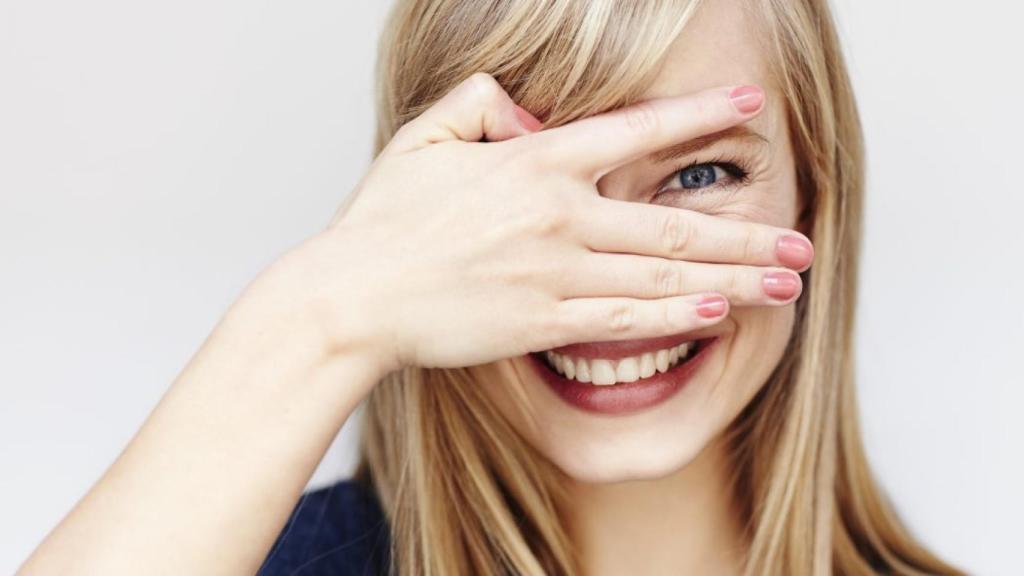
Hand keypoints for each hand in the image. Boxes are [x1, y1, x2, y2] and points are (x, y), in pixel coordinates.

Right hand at [292, 72, 812, 375]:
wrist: (354, 295)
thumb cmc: (384, 220)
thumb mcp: (422, 137)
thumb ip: (480, 103)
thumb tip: (527, 104)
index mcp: (533, 162)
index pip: (635, 132)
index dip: (699, 117)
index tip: (753, 109)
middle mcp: (557, 214)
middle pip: (672, 222)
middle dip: (746, 233)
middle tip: (801, 241)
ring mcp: (554, 272)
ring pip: (663, 276)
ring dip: (733, 279)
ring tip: (787, 283)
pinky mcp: (541, 322)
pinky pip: (626, 320)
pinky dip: (679, 317)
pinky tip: (722, 314)